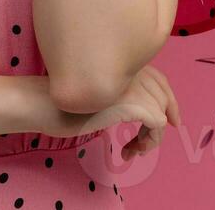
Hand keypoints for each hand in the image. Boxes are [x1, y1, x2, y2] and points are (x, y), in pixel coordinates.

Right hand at [36, 65, 181, 159]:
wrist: (43, 103)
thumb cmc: (61, 103)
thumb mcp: (97, 96)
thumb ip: (119, 95)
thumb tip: (143, 112)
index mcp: (122, 64)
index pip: (158, 78)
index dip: (167, 99)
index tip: (170, 121)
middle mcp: (130, 69)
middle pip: (163, 93)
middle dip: (165, 118)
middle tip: (148, 144)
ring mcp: (132, 84)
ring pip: (161, 112)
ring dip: (151, 138)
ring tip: (133, 150)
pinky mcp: (132, 102)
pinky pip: (158, 124)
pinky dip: (148, 142)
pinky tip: (128, 151)